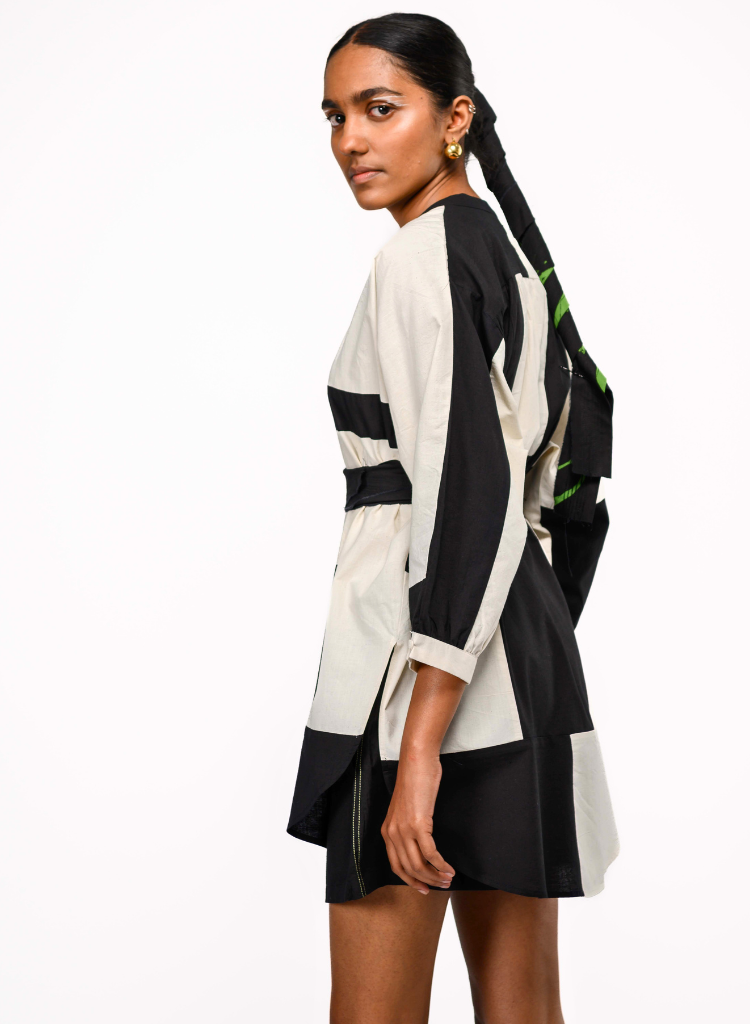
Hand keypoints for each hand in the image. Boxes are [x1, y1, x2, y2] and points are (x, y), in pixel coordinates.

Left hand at [381, 747, 454, 894]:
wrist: (417, 761)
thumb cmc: (415, 781)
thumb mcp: (405, 808)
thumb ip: (407, 826)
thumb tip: (419, 843)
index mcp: (387, 830)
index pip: (395, 866)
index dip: (411, 880)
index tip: (424, 888)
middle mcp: (392, 833)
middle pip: (408, 869)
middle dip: (425, 882)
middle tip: (440, 887)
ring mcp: (404, 829)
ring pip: (419, 865)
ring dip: (435, 876)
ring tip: (448, 879)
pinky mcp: (419, 824)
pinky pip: (430, 853)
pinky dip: (441, 865)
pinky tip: (449, 868)